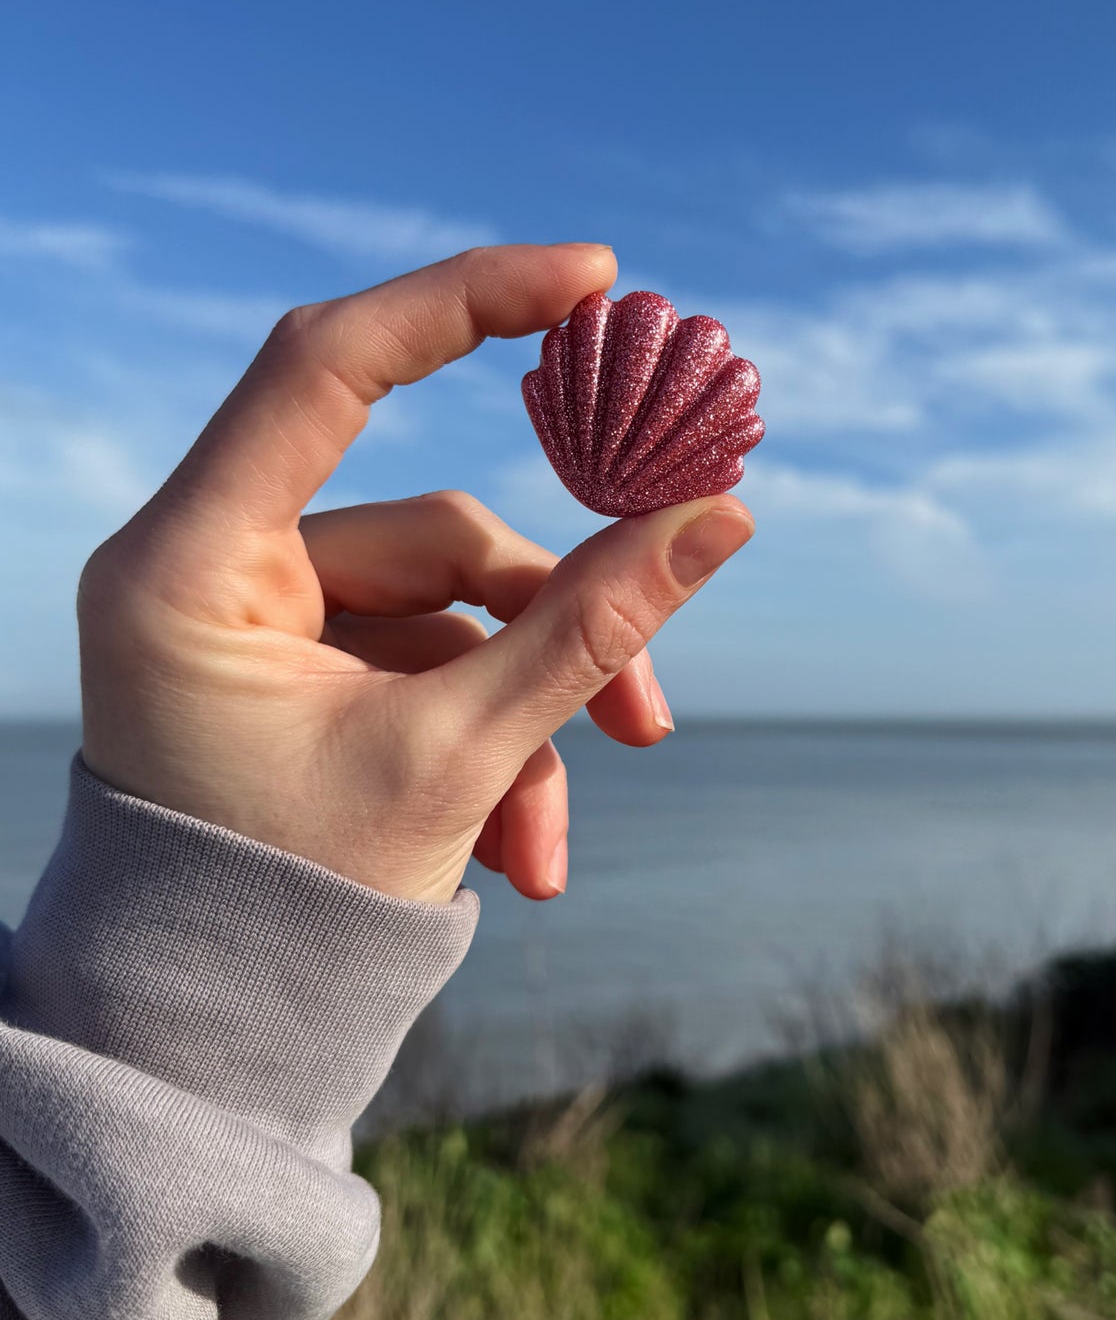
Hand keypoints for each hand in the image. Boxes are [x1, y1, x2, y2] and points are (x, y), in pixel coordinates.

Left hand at [77, 245, 753, 903]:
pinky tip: (514, 851)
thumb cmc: (285, 908)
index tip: (595, 279)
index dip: (465, 302)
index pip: (328, 365)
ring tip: (546, 847)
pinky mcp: (297, 674)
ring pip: (447, 617)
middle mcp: (208, 573)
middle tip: (652, 719)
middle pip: (434, 536)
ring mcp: (255, 626)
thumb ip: (590, 628)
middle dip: (552, 631)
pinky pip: (423, 671)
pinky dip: (483, 745)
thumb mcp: (455, 760)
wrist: (204, 1039)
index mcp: (188, 566)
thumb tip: (724, 513)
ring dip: (523, 723)